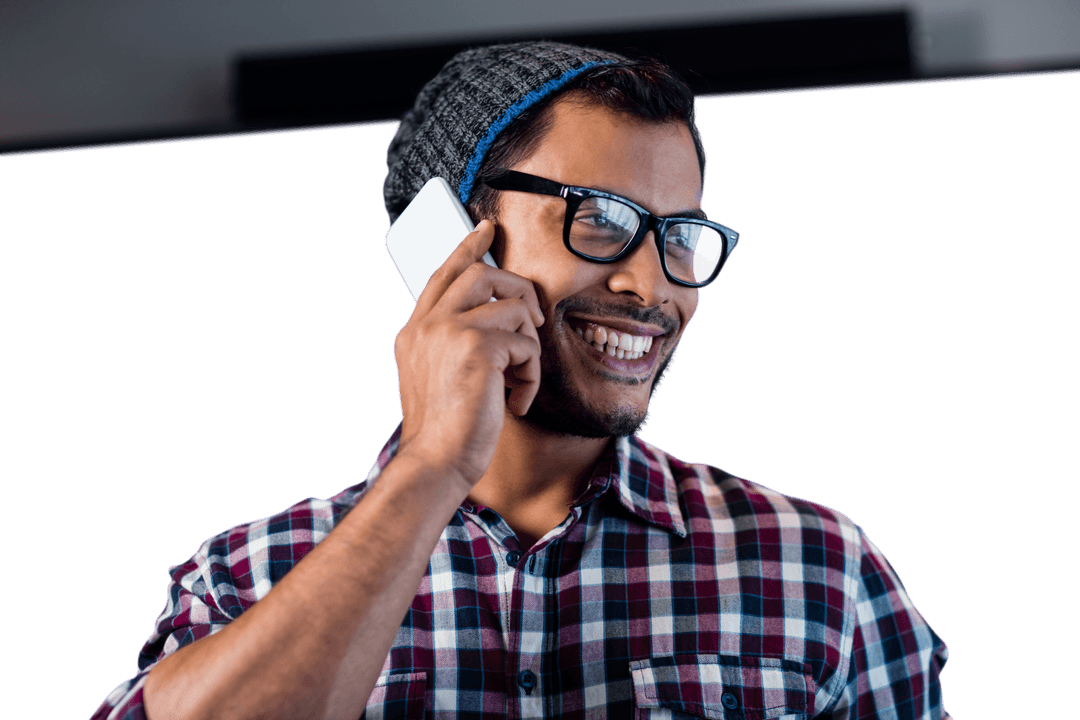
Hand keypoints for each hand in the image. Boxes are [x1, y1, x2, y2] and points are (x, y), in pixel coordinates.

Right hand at [393, 220, 544, 489]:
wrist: (435, 462)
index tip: (487, 228)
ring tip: (519, 381)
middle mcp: (428, 325)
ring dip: (529, 344)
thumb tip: (500, 322)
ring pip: (512, 306)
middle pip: (481, 273)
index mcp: (415, 332)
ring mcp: (449, 332)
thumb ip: (455, 345)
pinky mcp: (477, 348)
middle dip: (518, 288)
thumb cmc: (443, 432)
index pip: (443, 273)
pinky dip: (531, 374)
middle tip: (534, 317)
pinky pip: (525, 342)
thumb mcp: (438, 379)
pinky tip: (516, 402)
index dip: (468, 247)